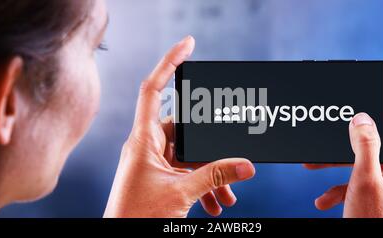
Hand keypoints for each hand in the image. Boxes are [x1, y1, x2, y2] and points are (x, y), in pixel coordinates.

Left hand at [104, 36, 254, 217]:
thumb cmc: (137, 218)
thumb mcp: (181, 193)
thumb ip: (215, 176)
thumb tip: (245, 165)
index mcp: (143, 140)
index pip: (153, 90)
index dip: (168, 63)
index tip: (188, 45)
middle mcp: (147, 146)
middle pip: (185, 129)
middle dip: (211, 147)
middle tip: (232, 157)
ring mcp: (153, 162)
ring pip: (189, 155)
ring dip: (210, 172)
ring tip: (226, 195)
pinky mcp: (159, 177)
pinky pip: (185, 171)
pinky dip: (203, 184)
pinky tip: (215, 203)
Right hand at [304, 55, 382, 216]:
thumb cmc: (374, 223)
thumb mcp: (364, 180)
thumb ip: (364, 144)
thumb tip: (361, 117)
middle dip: (353, 132)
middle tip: (331, 130)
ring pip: (368, 157)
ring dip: (339, 162)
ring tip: (313, 170)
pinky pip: (363, 179)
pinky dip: (342, 184)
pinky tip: (324, 198)